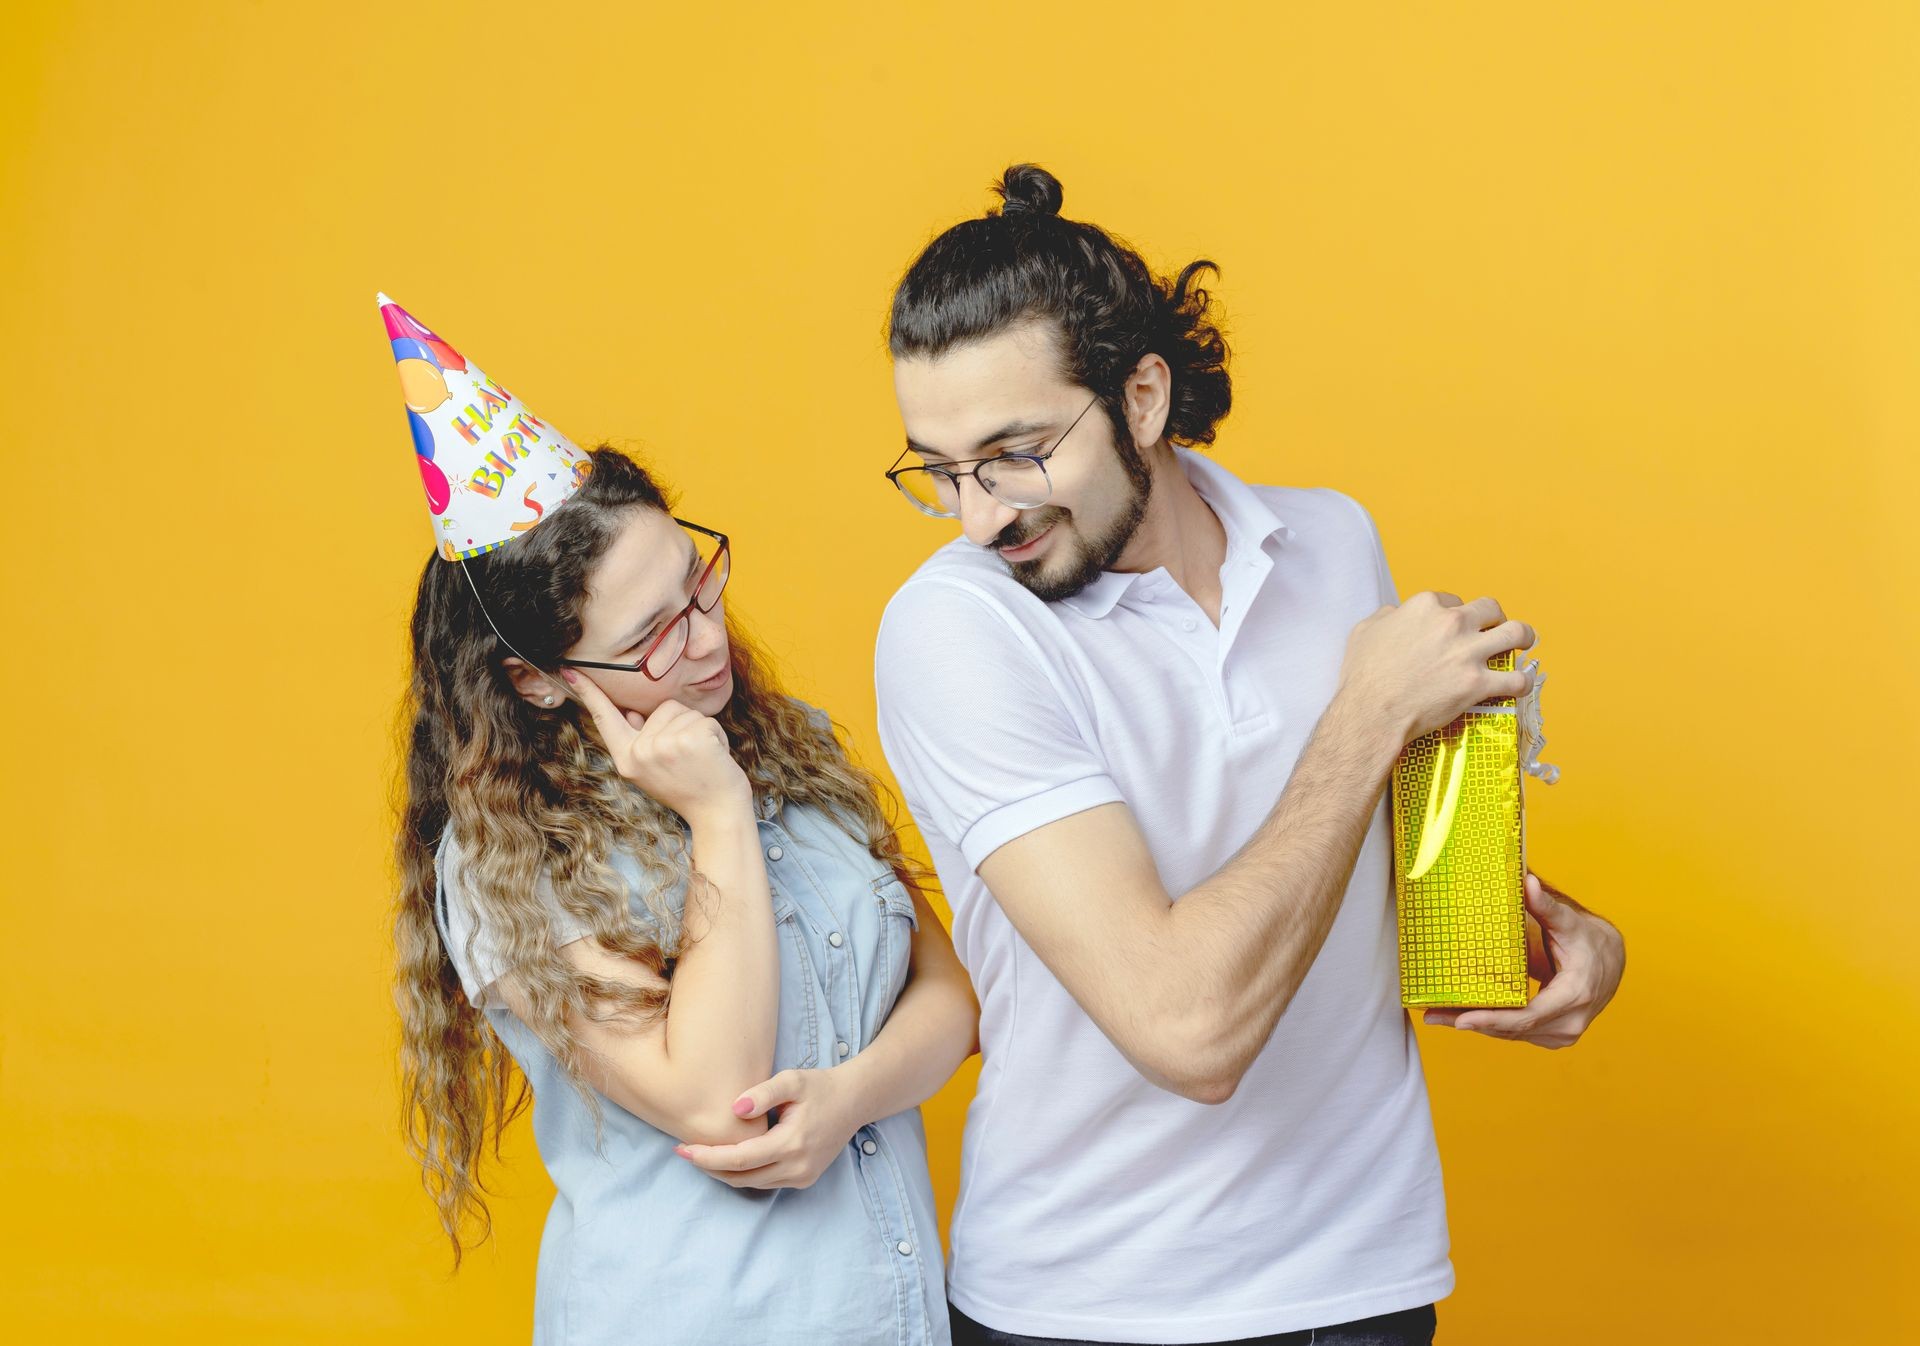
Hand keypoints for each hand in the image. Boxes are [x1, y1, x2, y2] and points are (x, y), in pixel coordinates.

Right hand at [561, 668, 746, 821]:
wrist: (717, 814)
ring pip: (685, 712)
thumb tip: (632, 712)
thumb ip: (640, 740)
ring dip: (700, 730)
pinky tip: (714, 757)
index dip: (589, 693)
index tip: (570, 670)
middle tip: (690, 759)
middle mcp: (639, 752)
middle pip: (662, 708)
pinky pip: (705, 719)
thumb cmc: (690, 788)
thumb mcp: (653, 768)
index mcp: (626, 759)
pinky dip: (716, 735)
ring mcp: (662, 746)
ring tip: (702, 759)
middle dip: (682, 726)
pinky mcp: (688, 739)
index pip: (605, 719)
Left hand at [672, 1069, 862, 1189]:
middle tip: (684, 1152)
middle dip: (710, 1167)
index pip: (740, 1158)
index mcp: (792, 1143)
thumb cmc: (820, 1086)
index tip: (683, 1149)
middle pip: (741, 1177)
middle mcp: (798, 1167)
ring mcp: (803, 1177)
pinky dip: (744, 1174)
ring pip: (752, 1184)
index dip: (708, 1157)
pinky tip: (730, 1158)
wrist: (854, 1100)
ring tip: (702, 1155)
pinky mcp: (804, 1179)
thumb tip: (734, 1110)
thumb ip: (762, 1093)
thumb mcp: (792, 1080)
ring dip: (725, 1173)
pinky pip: (765, 1182)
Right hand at [1338, 590, 1536, 743]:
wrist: (1372, 713)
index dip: (1454, 612)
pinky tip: (1521, 683)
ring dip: (1524, 637)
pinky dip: (1522, 681)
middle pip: (1490, 609)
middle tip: (1494, 629)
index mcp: (1425, 606)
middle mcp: (1452, 623)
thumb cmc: (1363, 675)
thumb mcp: (1365, 631)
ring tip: (1524, 642)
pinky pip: (1516, 679)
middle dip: (1494, 617)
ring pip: (1516, 634)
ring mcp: (1469, 653)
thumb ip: (1387, 616)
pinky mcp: (1479, 683)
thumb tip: (1397, 614)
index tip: (1454, 625)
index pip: (1452, 599)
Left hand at [1423, 873, 1625, 1047]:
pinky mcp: (1555, 1035)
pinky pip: (1519, 1033)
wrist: (1611, 960)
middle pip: (1514, 1029)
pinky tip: (1463, 1016)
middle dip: (1473, 1024)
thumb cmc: (1587, 939)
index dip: (1493, 1020)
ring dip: (1478, 1027)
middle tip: (1433, 1017)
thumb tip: (1527, 881)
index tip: (1462, 1020)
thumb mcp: (1569, 922)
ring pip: (1513, 1035)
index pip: (1528, 1016)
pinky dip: (1492, 1026)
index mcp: (1574, 995)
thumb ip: (1546, 905)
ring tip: (1439, 1017)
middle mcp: (1570, 1022)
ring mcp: (1564, 1033)